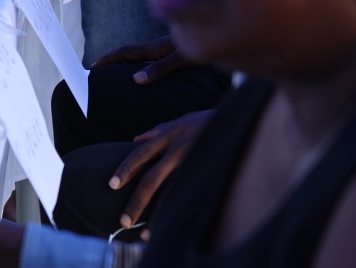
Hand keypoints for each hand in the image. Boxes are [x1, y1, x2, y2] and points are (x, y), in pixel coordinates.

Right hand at [92, 34, 197, 84]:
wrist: (221, 33)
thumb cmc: (204, 49)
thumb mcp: (181, 59)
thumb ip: (159, 68)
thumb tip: (136, 79)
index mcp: (155, 48)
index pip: (125, 53)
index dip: (108, 59)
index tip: (93, 67)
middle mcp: (157, 46)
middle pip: (129, 53)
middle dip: (113, 60)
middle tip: (99, 69)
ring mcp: (165, 48)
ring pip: (140, 54)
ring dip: (126, 61)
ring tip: (117, 70)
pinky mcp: (173, 50)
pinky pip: (150, 56)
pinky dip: (140, 62)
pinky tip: (145, 68)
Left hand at [108, 110, 211, 233]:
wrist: (243, 120)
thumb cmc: (211, 121)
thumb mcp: (182, 121)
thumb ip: (159, 130)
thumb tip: (137, 139)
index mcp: (169, 135)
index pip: (140, 154)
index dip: (126, 169)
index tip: (111, 185)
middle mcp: (180, 149)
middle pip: (152, 178)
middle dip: (136, 201)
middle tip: (122, 220)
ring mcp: (196, 163)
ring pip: (171, 194)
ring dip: (158, 216)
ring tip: (147, 236)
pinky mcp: (212, 174)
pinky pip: (193, 198)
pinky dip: (182, 214)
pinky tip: (176, 229)